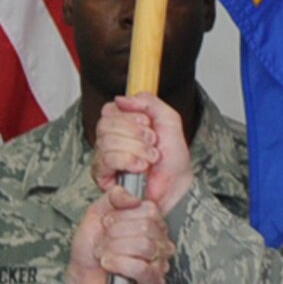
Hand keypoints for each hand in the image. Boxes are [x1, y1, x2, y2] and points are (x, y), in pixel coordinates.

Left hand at [66, 189, 172, 283]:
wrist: (82, 277)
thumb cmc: (91, 249)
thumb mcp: (97, 213)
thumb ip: (113, 197)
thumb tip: (132, 196)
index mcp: (150, 222)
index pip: (150, 210)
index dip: (122, 216)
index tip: (107, 223)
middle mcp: (158, 240)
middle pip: (147, 227)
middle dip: (115, 234)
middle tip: (103, 242)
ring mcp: (159, 261)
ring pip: (145, 246)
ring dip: (115, 249)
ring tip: (104, 254)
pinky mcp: (153, 281)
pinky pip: (142, 268)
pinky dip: (120, 264)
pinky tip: (109, 265)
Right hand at [93, 94, 195, 213]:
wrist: (178, 185)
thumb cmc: (173, 157)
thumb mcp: (168, 118)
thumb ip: (147, 101)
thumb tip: (120, 99)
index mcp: (120, 125)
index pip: (109, 110)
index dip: (130, 116)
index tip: (148, 125)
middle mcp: (108, 141)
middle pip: (105, 124)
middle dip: (135, 133)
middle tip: (152, 143)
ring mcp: (104, 159)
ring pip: (106, 141)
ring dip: (135, 148)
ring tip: (150, 158)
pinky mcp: (103, 177)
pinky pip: (106, 159)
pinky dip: (127, 160)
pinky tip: (140, 167)